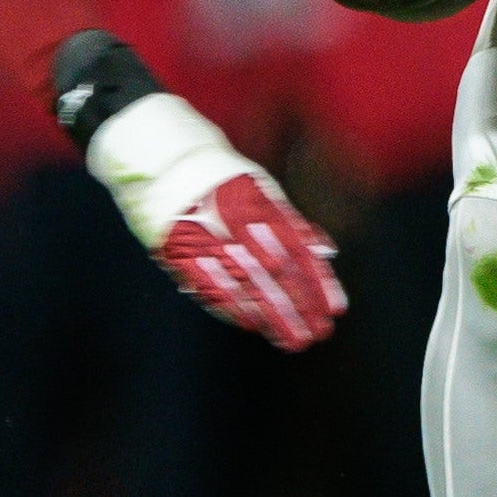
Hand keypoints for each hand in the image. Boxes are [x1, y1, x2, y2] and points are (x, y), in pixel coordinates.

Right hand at [79, 89, 346, 348]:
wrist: (161, 158)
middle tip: (316, 334)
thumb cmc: (219, 178)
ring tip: (290, 338)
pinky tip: (249, 323)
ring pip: (246, 281)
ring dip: (271, 313)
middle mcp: (237, 219)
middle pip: (276, 270)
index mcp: (261, 202)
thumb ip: (290, 222)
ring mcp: (208, 234)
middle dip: (299, 305)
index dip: (318, 279)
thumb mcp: (260, 190)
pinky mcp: (180, 247)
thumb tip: (323, 250)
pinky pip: (208, 281)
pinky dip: (230, 303)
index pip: (298, 247)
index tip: (335, 307)